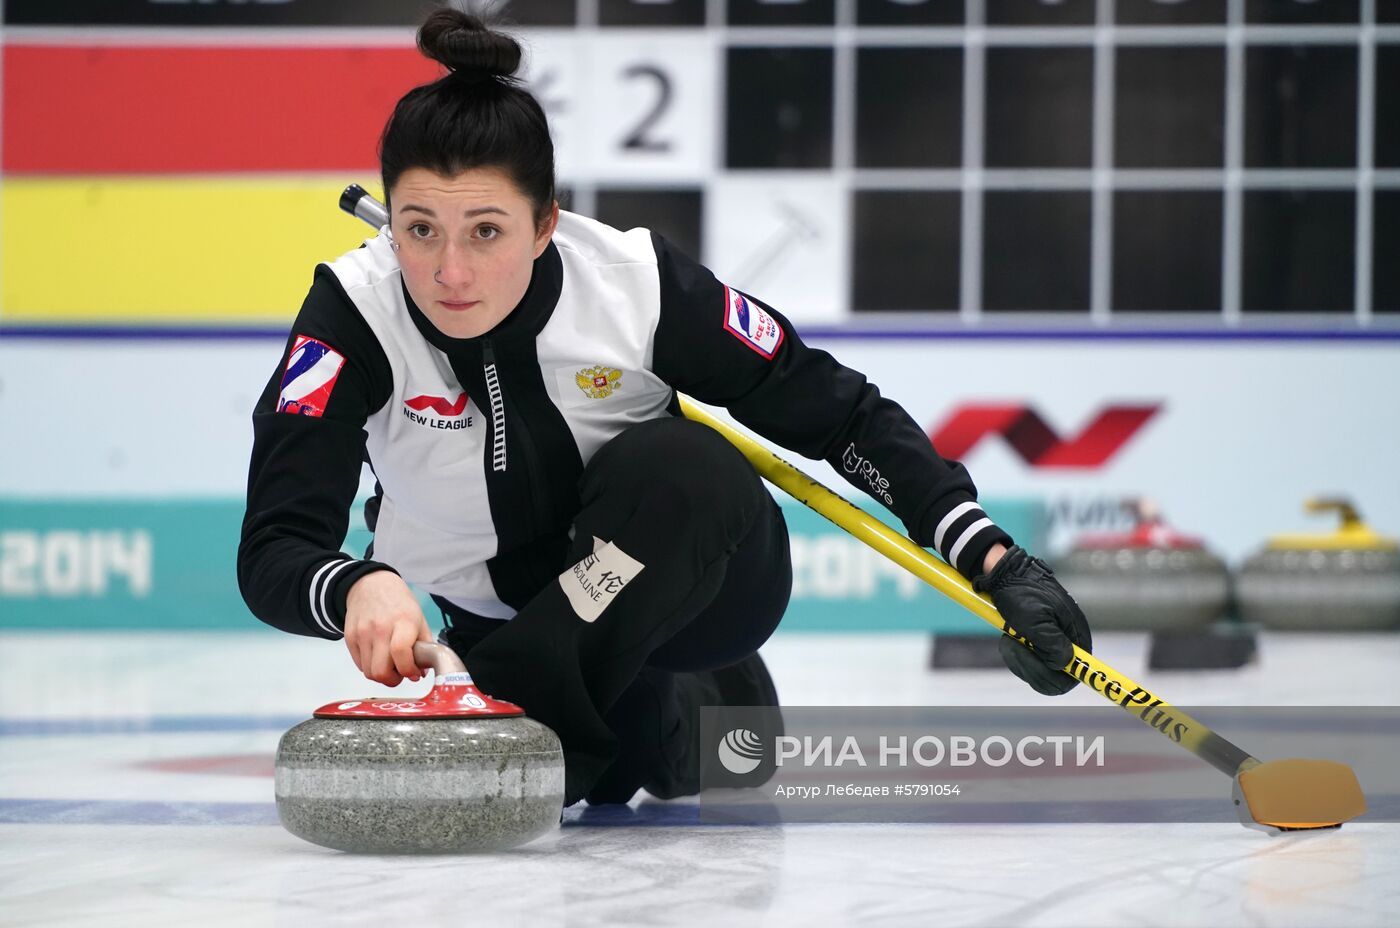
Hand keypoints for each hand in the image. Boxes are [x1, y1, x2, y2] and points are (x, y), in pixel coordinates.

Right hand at [343, 571, 434, 686]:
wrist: (370, 585)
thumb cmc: (398, 602)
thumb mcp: (420, 619)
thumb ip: (424, 646)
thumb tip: (421, 672)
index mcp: (403, 621)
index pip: (401, 652)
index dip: (408, 670)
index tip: (414, 673)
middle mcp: (380, 628)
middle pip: (381, 670)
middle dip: (393, 680)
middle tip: (400, 674)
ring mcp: (362, 633)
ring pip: (369, 672)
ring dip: (382, 676)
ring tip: (390, 665)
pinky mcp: (350, 638)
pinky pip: (359, 665)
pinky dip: (370, 667)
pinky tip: (379, 657)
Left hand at [972, 545, 1091, 695]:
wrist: (1004, 574)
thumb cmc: (1020, 593)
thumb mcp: (1035, 620)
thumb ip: (1052, 644)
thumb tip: (1064, 664)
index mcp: (1075, 633)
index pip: (1079, 671)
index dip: (1061, 679)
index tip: (1039, 671)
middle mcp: (1069, 639)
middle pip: (1057, 675)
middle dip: (1032, 667)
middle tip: (1014, 647)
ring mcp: (1053, 640)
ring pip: (1040, 669)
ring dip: (1021, 659)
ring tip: (1009, 639)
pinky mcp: (1038, 640)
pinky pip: (1030, 660)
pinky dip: (1017, 654)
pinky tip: (1009, 639)